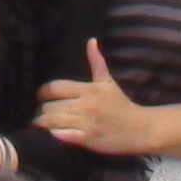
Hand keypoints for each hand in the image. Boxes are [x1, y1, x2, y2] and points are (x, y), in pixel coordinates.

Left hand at [36, 41, 154, 157]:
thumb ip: (96, 62)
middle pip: (49, 106)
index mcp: (89, 89)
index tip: (41, 97)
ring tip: (41, 124)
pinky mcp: (86, 139)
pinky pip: (61, 136)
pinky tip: (52, 134)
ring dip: (42, 123)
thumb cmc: (121, 105)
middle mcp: (85, 104)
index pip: (55, 87)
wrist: (139, 129)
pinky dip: (53, 134)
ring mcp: (85, 123)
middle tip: (40, 113)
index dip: (42, 92)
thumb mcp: (108, 82)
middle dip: (41, 110)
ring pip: (52, 121)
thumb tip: (91, 41)